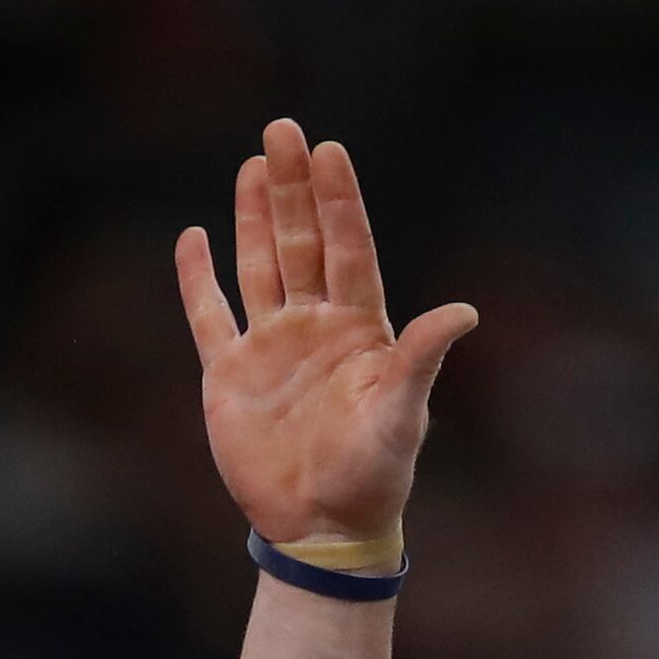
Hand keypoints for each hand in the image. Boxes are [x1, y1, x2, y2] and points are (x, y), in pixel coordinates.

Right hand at [176, 118, 477, 548]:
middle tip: (283, 130)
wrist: (322, 527)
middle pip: (302, 241)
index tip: (330, 150)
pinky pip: (210, 316)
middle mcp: (315, 326)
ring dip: (254, 218)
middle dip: (293, 187)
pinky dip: (198, 280)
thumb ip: (420, 360)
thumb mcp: (401, 416)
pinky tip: (194, 239)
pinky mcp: (230, 376)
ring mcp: (271, 347)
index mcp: (360, 329)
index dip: (339, 200)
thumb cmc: (373, 476)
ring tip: (252, 165)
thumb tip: (464, 311)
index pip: (349, 248)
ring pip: (260, 266)